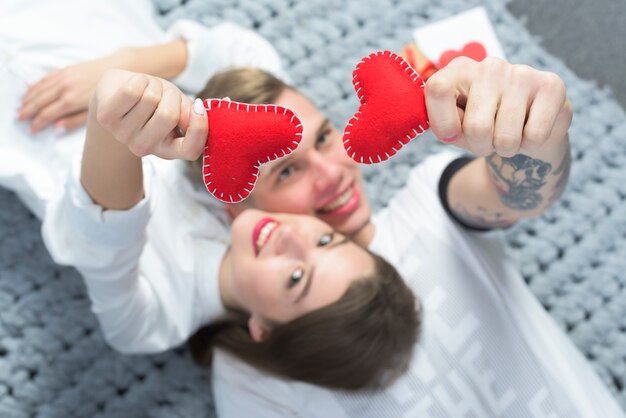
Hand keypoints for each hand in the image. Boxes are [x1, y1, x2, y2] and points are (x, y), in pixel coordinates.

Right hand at [18, 49, 132, 133]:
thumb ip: (75, 121)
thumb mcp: (95, 112)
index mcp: (70, 100)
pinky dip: (35, 85)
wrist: (118, 69)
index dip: (37, 123)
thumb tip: (56, 129)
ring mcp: (63, 77)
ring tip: (21, 107)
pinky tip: (29, 91)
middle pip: (39, 102)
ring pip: (39, 89)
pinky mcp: (65, 70)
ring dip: (28, 99)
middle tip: (19, 119)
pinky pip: (45, 78)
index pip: (47, 114)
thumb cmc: (110, 94)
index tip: (31, 130)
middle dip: (27, 111)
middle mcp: (64, 88)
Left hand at [93, 69, 206, 160]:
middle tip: (164, 93)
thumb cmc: (153, 102)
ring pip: (150, 99)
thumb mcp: (178, 107)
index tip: (199, 106)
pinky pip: (131, 92)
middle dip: (170, 95)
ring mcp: (124, 136)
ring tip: (147, 89)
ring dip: (153, 85)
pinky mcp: (106, 119)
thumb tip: (198, 113)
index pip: (190, 150)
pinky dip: (139, 80)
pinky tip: (135, 85)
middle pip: (168, 116)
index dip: (199, 129)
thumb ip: (190, 114)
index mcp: (168, 150)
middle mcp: (145, 148)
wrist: (116, 95)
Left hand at [425, 57, 572, 157]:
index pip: (438, 89)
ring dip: (505, 149)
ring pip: (506, 138)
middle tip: (486, 141)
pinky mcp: (551, 86)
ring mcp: (521, 73)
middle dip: (480, 147)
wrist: (527, 125)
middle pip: (476, 128)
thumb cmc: (483, 124)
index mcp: (459, 70)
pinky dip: (529, 145)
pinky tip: (528, 129)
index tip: (451, 135)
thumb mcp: (456, 126)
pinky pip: (534, 136)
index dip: (442, 122)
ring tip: (507, 135)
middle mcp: (489, 66)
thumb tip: (450, 130)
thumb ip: (445, 126)